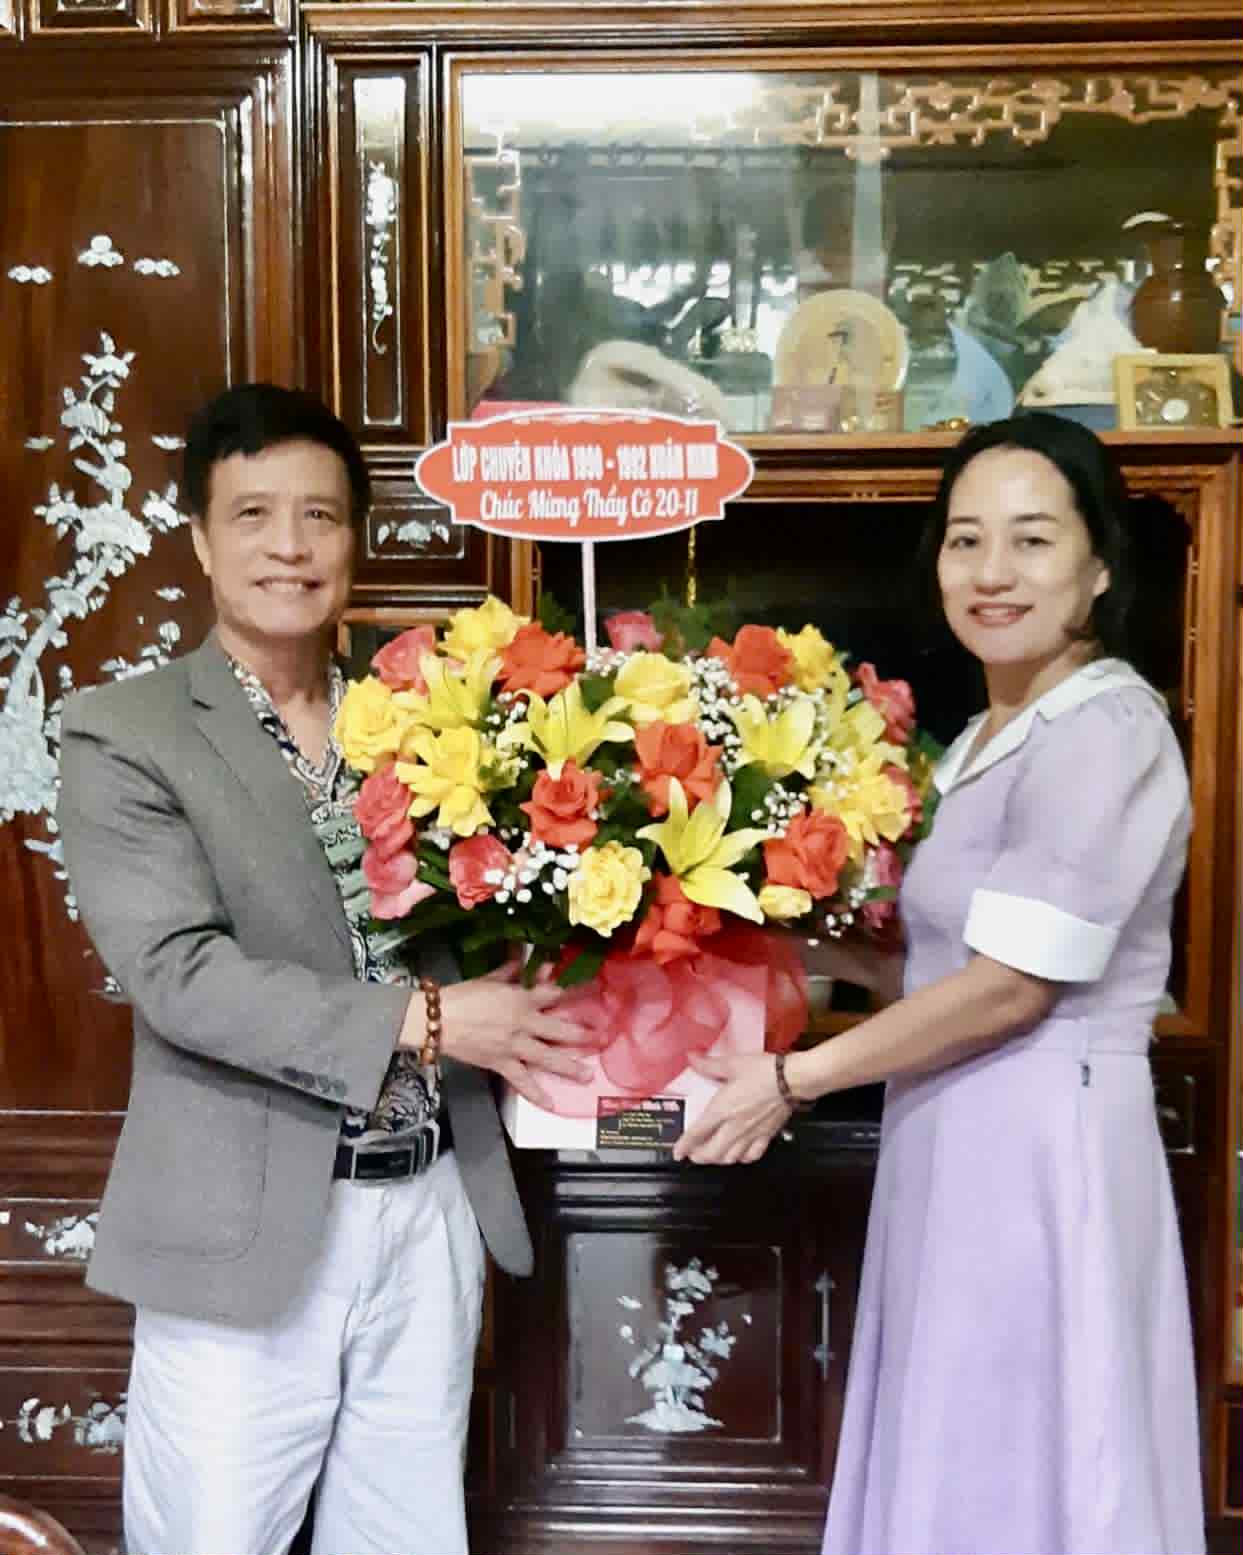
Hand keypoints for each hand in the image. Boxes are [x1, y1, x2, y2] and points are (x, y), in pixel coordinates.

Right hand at [401, 957, 598, 1109]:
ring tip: (588, 1075)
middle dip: (582, 1035)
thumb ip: (509, 972)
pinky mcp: (502, 1063)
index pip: (553, 994)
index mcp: (521, 999)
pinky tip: (551, 1104)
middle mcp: (524, 1023)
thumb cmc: (462, 996)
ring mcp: (515, 1046)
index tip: (591, 994)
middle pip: (560, 1029)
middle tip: (600, 1039)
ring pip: (549, 1057)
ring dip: (570, 1067)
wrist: (438, 1020)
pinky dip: (537, 1094)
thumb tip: (523, 960)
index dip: (573, 993)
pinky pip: (523, 1081)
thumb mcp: (488, 979)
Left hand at [671, 1050, 790, 1165]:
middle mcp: (734, 1126)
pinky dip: (742, 1159)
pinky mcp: (767, 1135)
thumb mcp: (732, 1063)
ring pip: (730, 1158)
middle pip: (712, 1152)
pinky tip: (740, 1155)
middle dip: (699, 1157)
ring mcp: (751, 1134)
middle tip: (693, 1155)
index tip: (677, 1152)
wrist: (792, 1079)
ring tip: (713, 1156)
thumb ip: (709, 1064)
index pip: (697, 1133)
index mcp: (722, 1109)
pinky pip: (752, 1155)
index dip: (684, 1146)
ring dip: (718, 1160)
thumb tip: (692, 1057)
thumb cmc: (764, 1071)